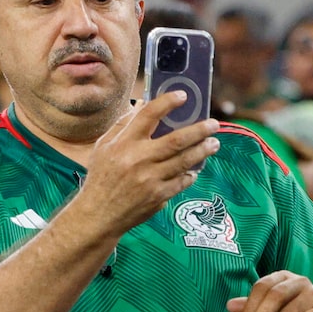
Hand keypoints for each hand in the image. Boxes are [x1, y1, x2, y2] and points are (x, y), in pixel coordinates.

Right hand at [70, 91, 218, 234]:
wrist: (98, 215)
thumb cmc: (101, 177)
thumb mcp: (103, 147)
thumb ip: (123, 125)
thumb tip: (142, 104)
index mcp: (123, 144)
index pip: (148, 115)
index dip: (167, 103)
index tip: (183, 96)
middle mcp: (137, 160)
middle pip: (176, 140)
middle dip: (199, 130)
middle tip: (214, 124)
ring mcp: (150, 180)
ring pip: (184, 161)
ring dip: (203, 150)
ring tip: (214, 143)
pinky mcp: (158, 197)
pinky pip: (181, 181)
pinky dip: (190, 173)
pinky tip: (195, 168)